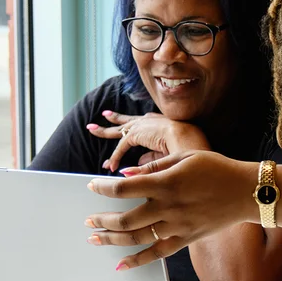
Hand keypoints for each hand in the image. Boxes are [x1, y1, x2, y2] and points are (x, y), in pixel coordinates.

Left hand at [85, 151, 258, 269]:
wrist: (247, 192)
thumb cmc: (217, 169)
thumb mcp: (185, 157)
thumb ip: (153, 166)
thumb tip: (125, 176)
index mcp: (167, 183)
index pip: (124, 189)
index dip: (102, 188)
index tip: (92, 186)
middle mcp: (169, 207)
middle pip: (125, 220)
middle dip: (101, 220)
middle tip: (88, 220)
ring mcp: (177, 226)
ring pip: (136, 238)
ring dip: (111, 239)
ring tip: (95, 238)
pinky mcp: (185, 238)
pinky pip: (156, 254)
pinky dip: (136, 261)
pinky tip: (121, 264)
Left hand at [86, 111, 208, 171]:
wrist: (190, 140)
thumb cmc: (187, 149)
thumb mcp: (169, 155)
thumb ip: (152, 158)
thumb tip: (138, 163)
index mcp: (160, 124)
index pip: (143, 125)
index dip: (134, 130)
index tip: (126, 130)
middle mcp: (150, 122)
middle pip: (128, 121)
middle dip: (115, 119)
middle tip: (105, 115)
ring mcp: (143, 126)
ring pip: (119, 129)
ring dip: (105, 131)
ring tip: (92, 128)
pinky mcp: (137, 134)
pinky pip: (121, 146)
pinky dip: (115, 157)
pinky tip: (110, 166)